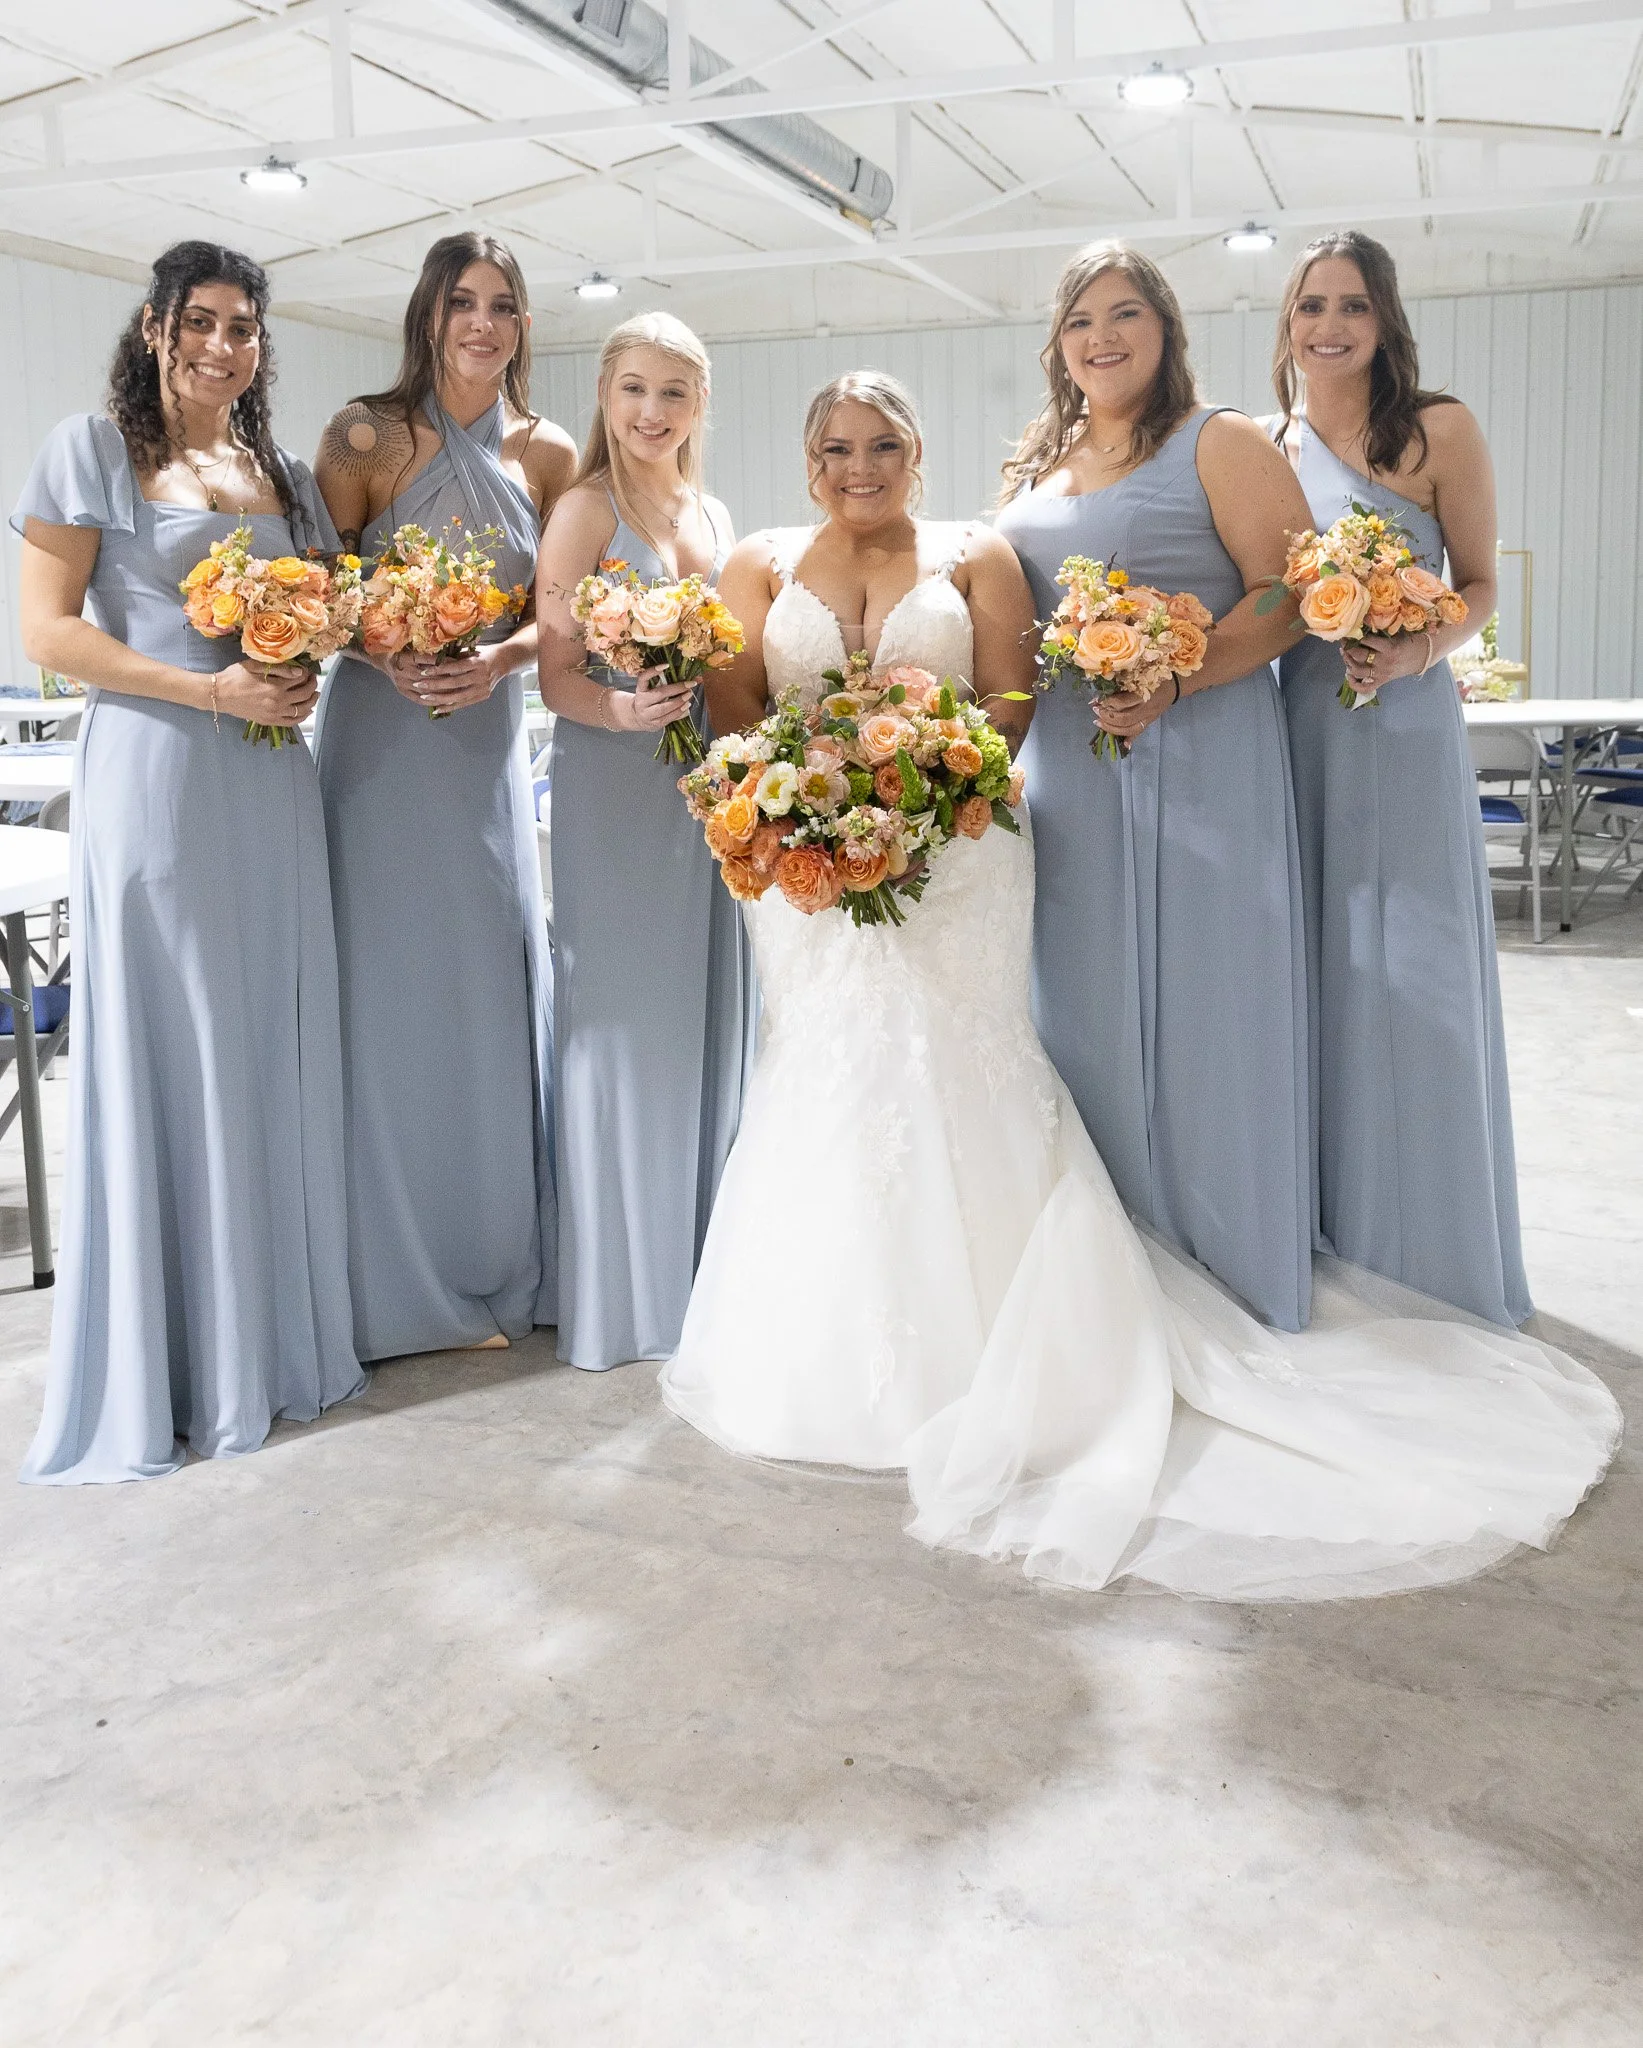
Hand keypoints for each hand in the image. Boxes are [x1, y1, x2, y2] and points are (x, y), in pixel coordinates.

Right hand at [215, 659, 318, 726]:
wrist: (221, 695)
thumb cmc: (236, 676)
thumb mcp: (255, 666)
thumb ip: (279, 669)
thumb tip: (300, 672)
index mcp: (275, 686)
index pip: (300, 679)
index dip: (307, 674)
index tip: (308, 671)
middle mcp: (278, 701)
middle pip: (304, 694)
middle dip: (313, 685)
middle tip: (314, 680)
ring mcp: (275, 713)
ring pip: (302, 709)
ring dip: (312, 701)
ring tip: (315, 695)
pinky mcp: (270, 721)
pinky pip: (292, 722)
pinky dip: (302, 716)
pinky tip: (306, 711)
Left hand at [384, 645, 498, 712]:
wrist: (504, 661)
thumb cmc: (483, 652)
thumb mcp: (471, 651)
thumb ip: (456, 657)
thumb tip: (433, 659)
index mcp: (477, 663)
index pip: (454, 668)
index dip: (438, 670)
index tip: (423, 671)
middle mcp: (481, 677)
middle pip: (454, 684)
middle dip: (435, 685)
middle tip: (419, 685)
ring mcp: (482, 688)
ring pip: (458, 696)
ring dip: (439, 699)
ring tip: (424, 698)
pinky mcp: (482, 696)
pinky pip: (463, 704)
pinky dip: (449, 707)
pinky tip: (437, 709)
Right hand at [604, 668, 694, 733]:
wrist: (637, 718)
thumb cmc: (649, 700)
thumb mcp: (652, 689)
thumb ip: (667, 681)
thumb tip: (695, 677)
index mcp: (640, 690)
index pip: (643, 678)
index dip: (653, 671)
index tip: (666, 665)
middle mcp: (642, 701)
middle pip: (659, 694)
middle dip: (676, 689)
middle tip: (689, 685)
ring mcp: (648, 714)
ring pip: (664, 708)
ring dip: (679, 702)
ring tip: (689, 696)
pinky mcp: (655, 724)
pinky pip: (669, 718)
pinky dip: (679, 712)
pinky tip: (687, 707)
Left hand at [1094, 679, 1177, 744]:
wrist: (1174, 685)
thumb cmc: (1153, 676)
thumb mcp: (1137, 677)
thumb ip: (1120, 687)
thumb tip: (1100, 695)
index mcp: (1143, 694)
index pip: (1122, 703)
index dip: (1108, 703)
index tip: (1097, 701)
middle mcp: (1146, 708)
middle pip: (1124, 719)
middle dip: (1107, 717)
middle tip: (1096, 712)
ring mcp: (1149, 717)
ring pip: (1129, 729)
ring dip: (1112, 729)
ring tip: (1099, 723)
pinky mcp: (1150, 722)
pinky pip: (1139, 733)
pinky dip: (1130, 739)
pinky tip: (1122, 744)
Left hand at [1341, 631, 1428, 694]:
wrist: (1421, 657)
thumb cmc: (1408, 642)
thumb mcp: (1396, 633)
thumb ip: (1381, 630)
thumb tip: (1362, 621)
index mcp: (1389, 648)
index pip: (1366, 641)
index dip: (1355, 635)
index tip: (1350, 631)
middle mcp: (1383, 662)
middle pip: (1359, 655)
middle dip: (1348, 647)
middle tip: (1344, 642)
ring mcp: (1381, 674)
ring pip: (1357, 670)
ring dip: (1348, 662)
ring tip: (1345, 654)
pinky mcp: (1381, 682)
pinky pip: (1364, 688)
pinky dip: (1354, 684)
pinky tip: (1349, 675)